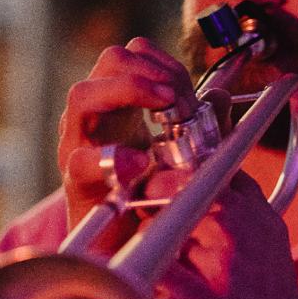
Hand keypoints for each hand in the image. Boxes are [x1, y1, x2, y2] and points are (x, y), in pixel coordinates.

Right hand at [57, 37, 197, 233]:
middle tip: (177, 99)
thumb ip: (200, 126)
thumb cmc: (142, 194)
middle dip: (151, 70)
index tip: (188, 92)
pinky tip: (141, 163)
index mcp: (115, 103)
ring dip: (129, 92)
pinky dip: (114, 158)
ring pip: (82, 95)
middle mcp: (93, 116)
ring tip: (164, 110)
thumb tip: (220, 97)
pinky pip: (82, 160)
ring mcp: (78, 144)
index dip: (164, 63)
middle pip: (110, 60)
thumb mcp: (177, 153)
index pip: (133, 55)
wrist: (116, 243)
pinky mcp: (77, 182)